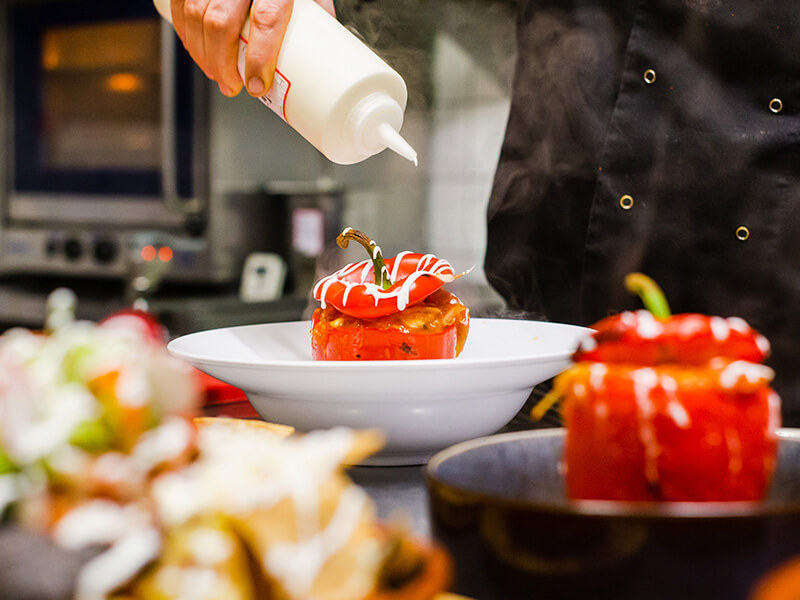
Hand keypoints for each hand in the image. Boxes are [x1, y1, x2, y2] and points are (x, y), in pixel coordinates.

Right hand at [169, 0, 334, 97]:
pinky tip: (195, 48)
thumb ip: (313, 18)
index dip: (260, 58)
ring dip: (200, 52)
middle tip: (232, 87)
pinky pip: (180, 0)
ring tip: (215, 74)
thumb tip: (318, 64)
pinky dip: (184, 30)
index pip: (267, 19)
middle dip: (221, 64)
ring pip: (194, 14)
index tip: (257, 86)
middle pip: (221, 23)